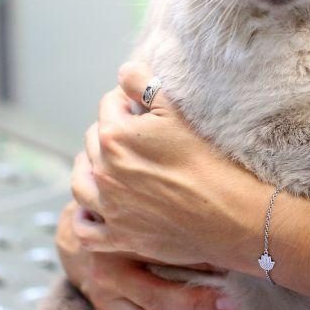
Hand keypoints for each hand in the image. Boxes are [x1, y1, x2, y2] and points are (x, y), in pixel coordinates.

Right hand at [56, 197, 238, 309]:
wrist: (85, 250)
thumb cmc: (129, 232)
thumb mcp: (146, 226)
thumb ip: (177, 236)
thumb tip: (223, 252)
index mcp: (118, 246)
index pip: (160, 258)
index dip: (197, 266)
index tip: (229, 269)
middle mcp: (108, 278)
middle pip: (153, 299)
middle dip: (196, 305)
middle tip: (230, 304)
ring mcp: (107, 307)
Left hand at [70, 62, 270, 269]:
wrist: (229, 215)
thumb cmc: (209, 161)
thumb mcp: (178, 111)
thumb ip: (144, 84)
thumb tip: (123, 71)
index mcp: (114, 137)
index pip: (109, 105)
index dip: (127, 100)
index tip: (143, 106)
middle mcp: (103, 171)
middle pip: (92, 141)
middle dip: (109, 133)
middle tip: (134, 135)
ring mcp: (108, 208)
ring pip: (80, 183)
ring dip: (88, 170)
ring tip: (105, 166)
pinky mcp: (119, 238)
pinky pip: (86, 229)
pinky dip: (86, 217)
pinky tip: (97, 209)